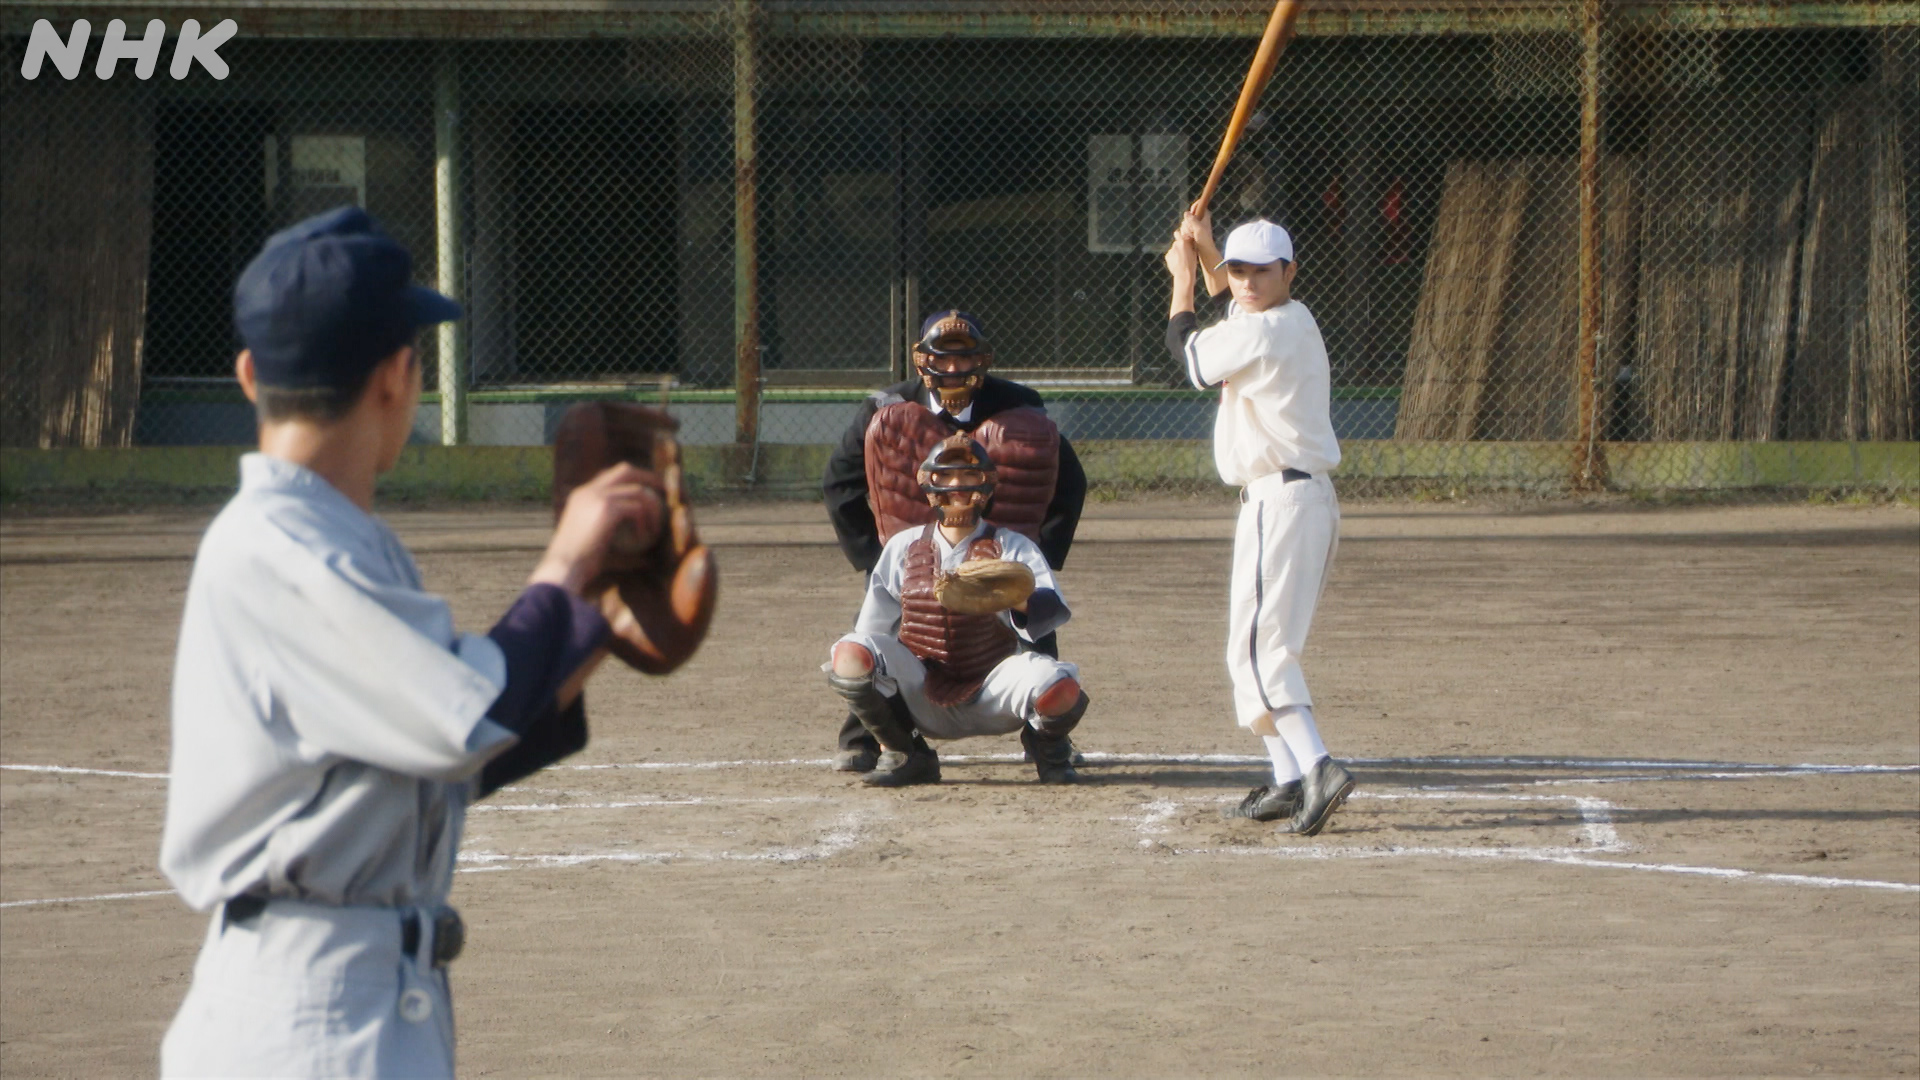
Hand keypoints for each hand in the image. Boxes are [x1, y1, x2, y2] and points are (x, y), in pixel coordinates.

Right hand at [531, 462, 664, 595]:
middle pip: (625, 470)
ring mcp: (597, 496)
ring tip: (655, 527)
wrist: (563, 568)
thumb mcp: (591, 540)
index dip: (631, 481)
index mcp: (581, 495)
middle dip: (648, 478)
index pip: (610, 476)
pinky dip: (645, 520)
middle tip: (664, 492)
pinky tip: (644, 535)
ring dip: (652, 507)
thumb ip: (608, 531)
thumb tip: (635, 541)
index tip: (647, 493)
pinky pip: (637, 507)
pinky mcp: (607, 508)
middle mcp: (588, 491)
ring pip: (637, 489)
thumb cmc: (576, 563)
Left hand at [1164, 232, 1197, 277]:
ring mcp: (1170, 250)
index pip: (1178, 233)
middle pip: (1176, 242)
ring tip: (1181, 260)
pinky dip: (1173, 258)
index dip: (1180, 235)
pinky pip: (1170, 255)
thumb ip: (1190, 244)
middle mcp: (1175, 244)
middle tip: (1184, 252)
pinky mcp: (1167, 256)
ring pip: (1174, 249)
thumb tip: (1189, 239)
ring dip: (1176, 252)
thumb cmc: (1191, 263)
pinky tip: (1177, 263)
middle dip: (1179, 245)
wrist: (1183, 274)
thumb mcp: (1194, 252)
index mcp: (1183, 242)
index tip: (1183, 238)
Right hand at [1179, 205, 1213, 246]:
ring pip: (1184, 223)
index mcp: (1205, 216)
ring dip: (1186, 230)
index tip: (1192, 213)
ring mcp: (1194, 226)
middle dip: (1188, 223)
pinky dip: (1184, 234)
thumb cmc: (1204, 239)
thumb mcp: (1199, 228)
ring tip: (1191, 236)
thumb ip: (1192, 220)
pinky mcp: (1191, 232)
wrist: (1205, 251)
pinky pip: (1183, 229)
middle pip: (1188, 215)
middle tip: (1192, 230)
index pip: (1199, 205)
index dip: (1194, 207)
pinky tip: (1189, 239)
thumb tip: (1186, 213)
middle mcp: (1199, 219)